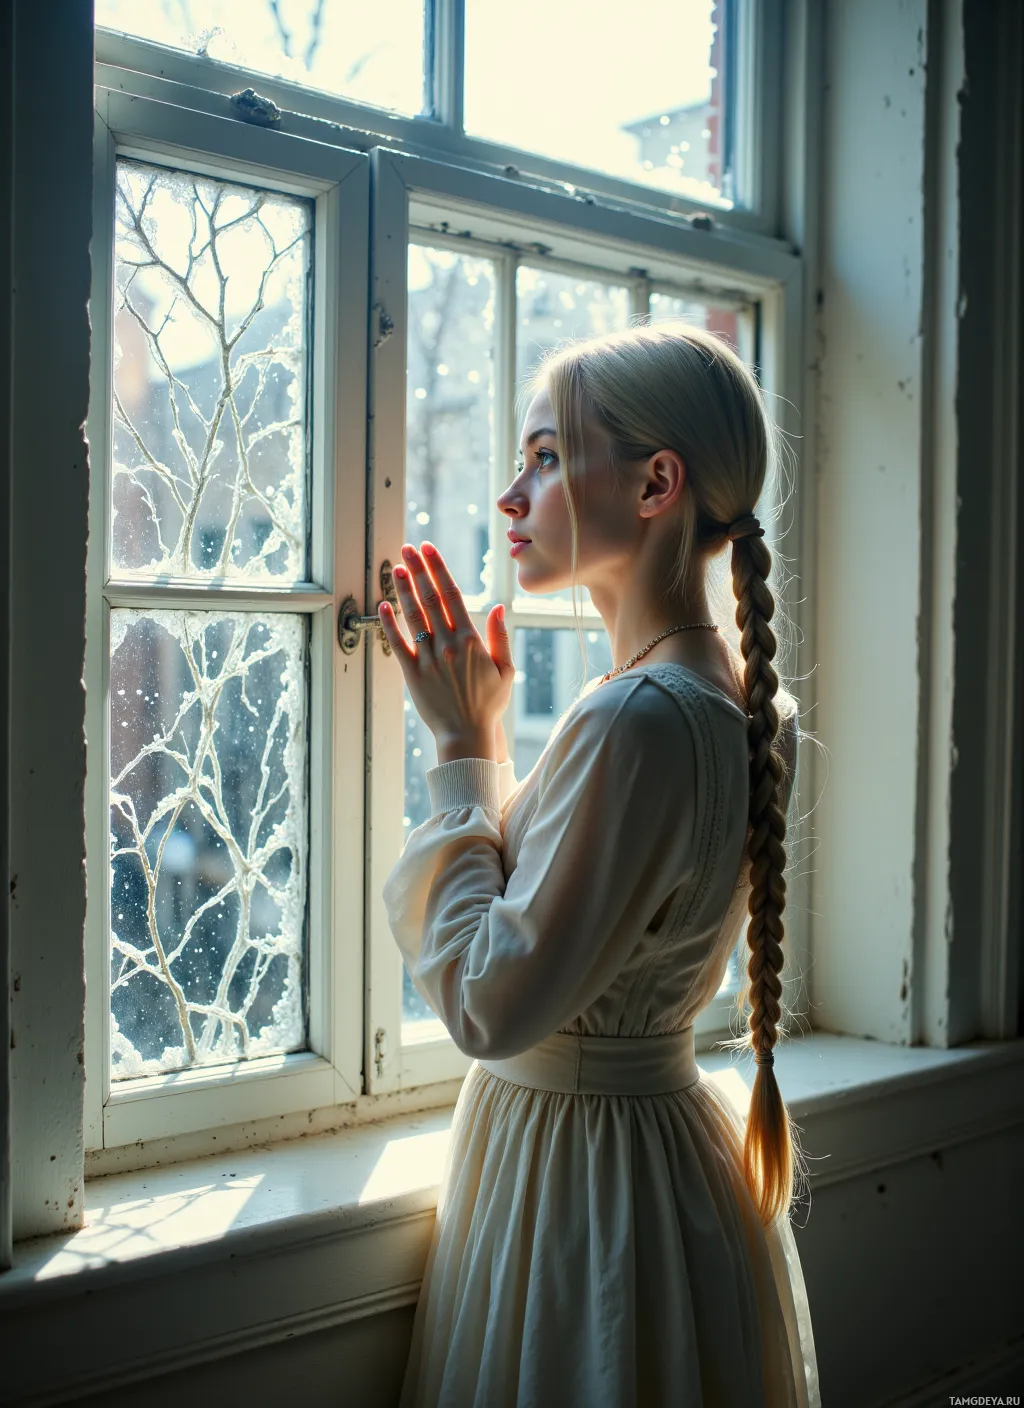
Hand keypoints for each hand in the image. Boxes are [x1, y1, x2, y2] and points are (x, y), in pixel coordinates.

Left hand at [378, 542, 514, 747]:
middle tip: (408, 548)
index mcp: (471, 640)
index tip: (429, 549)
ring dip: (403, 589)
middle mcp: (447, 645)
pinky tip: (384, 604)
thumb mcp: (506, 670)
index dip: (438, 569)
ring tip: (395, 567)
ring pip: (413, 616)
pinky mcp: (412, 674)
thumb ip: (500, 637)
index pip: (451, 594)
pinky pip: (397, 644)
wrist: (466, 735)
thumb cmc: (489, 704)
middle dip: (418, 570)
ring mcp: (428, 659)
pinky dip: (389, 624)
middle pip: (430, 598)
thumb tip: (498, 606)